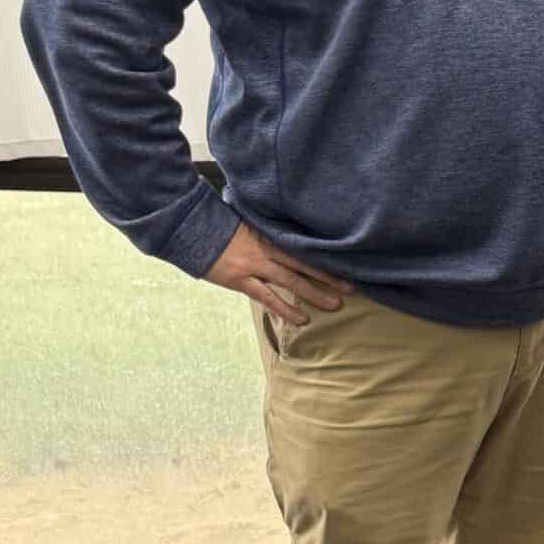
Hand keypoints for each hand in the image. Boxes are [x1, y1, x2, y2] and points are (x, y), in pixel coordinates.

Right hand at [204, 222, 352, 326]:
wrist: (191, 229)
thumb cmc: (220, 226)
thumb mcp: (248, 222)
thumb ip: (267, 232)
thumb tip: (288, 237)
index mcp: (270, 234)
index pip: (304, 247)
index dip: (325, 257)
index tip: (347, 263)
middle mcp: (267, 250)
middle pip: (304, 264)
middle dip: (329, 277)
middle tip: (352, 289)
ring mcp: (254, 266)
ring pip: (291, 281)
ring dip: (314, 294)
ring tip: (335, 306)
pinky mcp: (241, 281)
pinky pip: (268, 298)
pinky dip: (285, 309)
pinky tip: (302, 320)